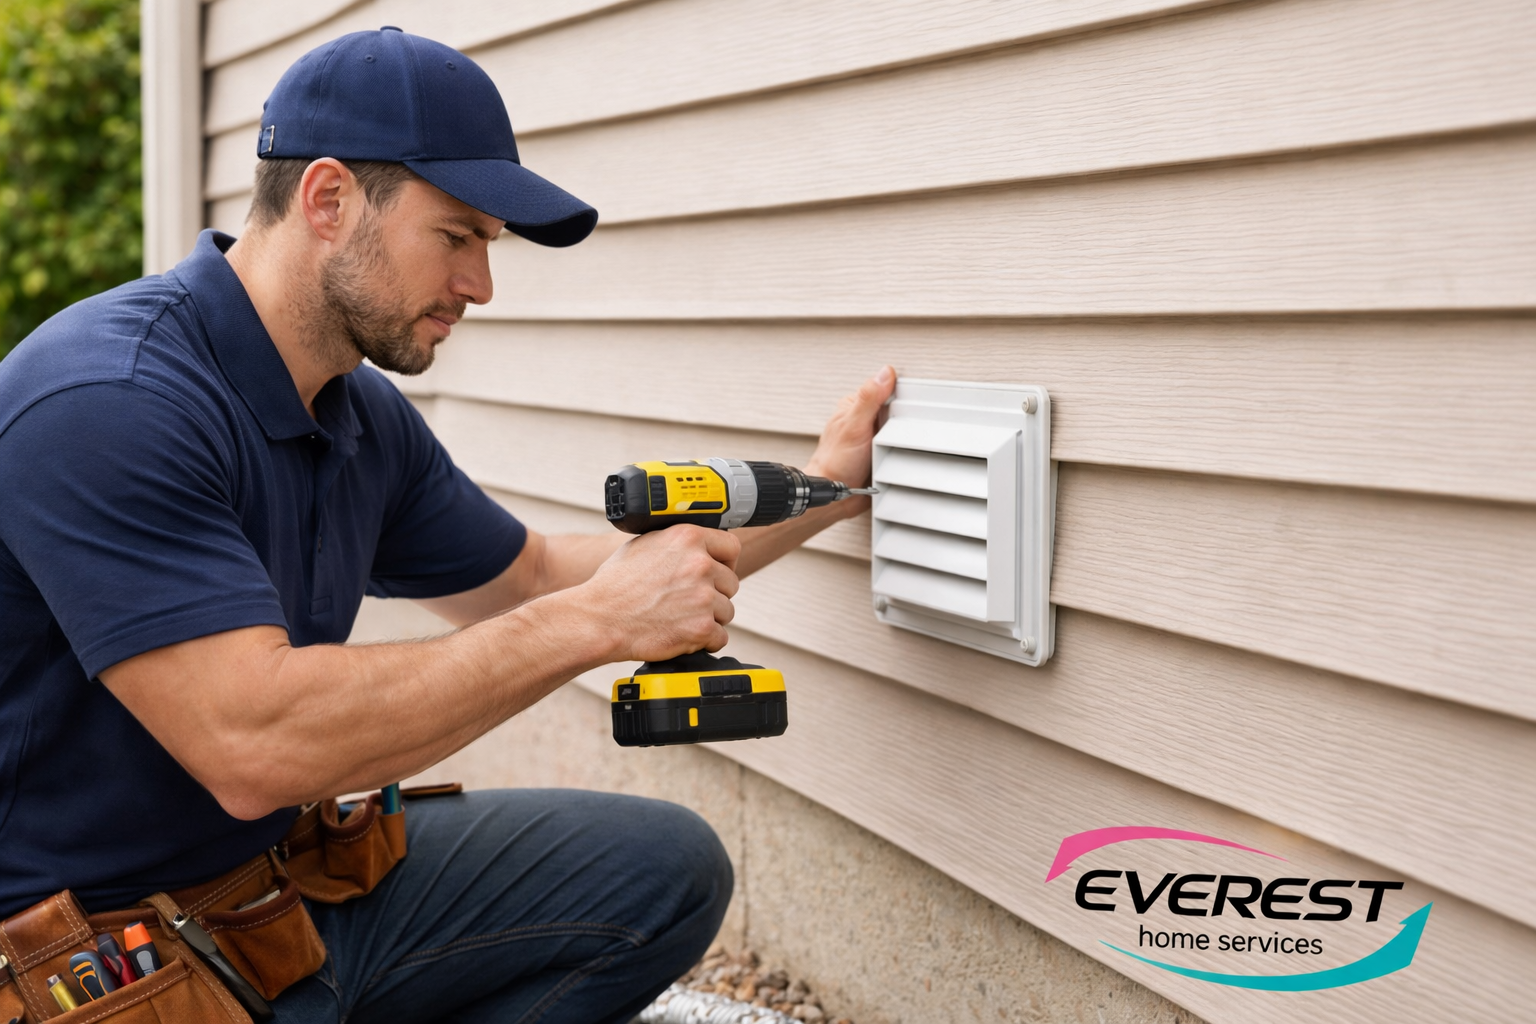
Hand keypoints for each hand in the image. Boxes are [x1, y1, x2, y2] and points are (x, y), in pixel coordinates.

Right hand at [582, 525, 741, 662]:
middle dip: (714, 594)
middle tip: (688, 601)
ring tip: (680, 618)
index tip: (717, 572)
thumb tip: (695, 548)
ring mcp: (703, 597)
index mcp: (688, 538)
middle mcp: (700, 564)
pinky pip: (720, 637)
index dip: (725, 562)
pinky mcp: (702, 627)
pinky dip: (705, 641)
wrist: (600, 619)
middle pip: (731, 583)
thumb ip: (676, 544)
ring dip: (709, 618)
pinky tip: (683, 635)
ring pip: (726, 611)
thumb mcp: (644, 545)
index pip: (731, 547)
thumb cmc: (615, 585)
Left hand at [805, 365, 896, 516]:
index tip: (906, 409)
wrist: (836, 496)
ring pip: (902, 431)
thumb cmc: (836, 462)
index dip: (900, 396)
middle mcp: (866, 420)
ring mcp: (875, 438)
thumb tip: (884, 373)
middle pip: (897, 411)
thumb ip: (868, 398)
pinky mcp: (883, 454)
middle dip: (905, 422)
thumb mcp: (854, 425)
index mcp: (856, 406)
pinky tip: (901, 459)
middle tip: (899, 436)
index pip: (886, 389)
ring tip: (898, 450)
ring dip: (906, 440)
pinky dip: (905, 453)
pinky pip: (902, 449)